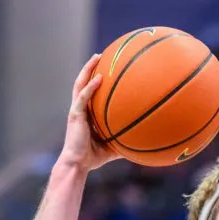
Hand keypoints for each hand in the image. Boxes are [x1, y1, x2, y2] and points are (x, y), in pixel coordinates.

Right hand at [58, 54, 121, 171]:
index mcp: (86, 114)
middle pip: (83, 82)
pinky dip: (90, 87)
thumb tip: (144, 141)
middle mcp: (79, 108)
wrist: (78, 164)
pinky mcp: (75, 115)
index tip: (107, 68)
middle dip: (90, 67)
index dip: (95, 78)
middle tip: (101, 55)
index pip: (89, 91)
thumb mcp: (113, 146)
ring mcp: (76, 110)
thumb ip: (124, 139)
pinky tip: (99, 78)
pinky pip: (83, 97)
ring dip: (88, 69)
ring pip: (80, 84)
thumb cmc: (93, 157)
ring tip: (97, 57)